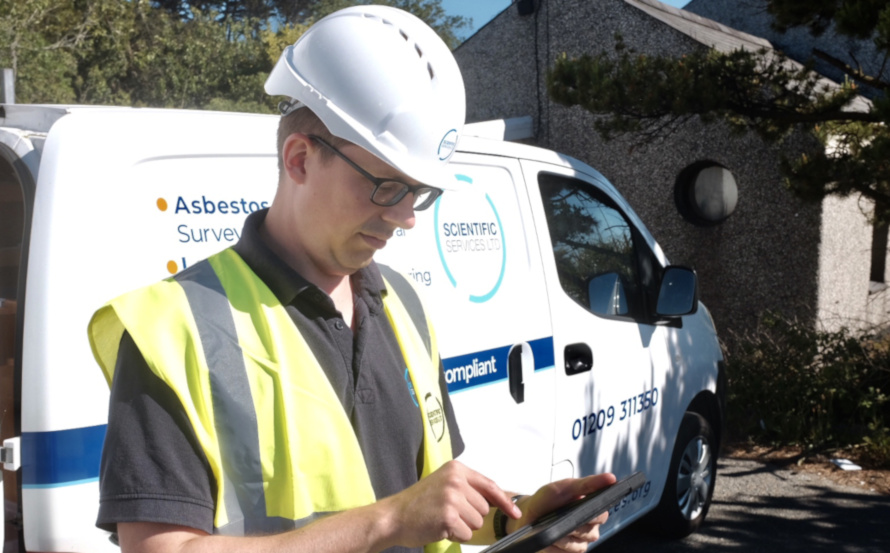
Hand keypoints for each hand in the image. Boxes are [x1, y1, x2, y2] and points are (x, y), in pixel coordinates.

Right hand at [382, 460, 519, 547]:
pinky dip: (455, 535)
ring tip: (441, 519)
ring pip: (477, 522)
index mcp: (456, 469)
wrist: (393, 516)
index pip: (489, 485)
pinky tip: (438, 527)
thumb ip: (468, 488)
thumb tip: (498, 500)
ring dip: (462, 526)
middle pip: (484, 508)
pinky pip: (466, 534)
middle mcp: (456, 480)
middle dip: (470, 516)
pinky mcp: (449, 516)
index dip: (504, 501)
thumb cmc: (418, 504)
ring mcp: (452, 498)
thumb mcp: (444, 485)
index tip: (515, 513)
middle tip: (447, 513)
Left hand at [507, 473, 616, 552]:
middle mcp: (590, 529)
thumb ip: (588, 483)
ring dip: (561, 536)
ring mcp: (580, 543)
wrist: (527, 514)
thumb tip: (611, 478)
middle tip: (559, 516)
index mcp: (593, 510)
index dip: (591, 513)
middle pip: (589, 533)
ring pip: (576, 545)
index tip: (579, 508)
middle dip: (572, 524)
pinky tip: (547, 538)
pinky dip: (553, 546)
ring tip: (550, 526)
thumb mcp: (566, 486)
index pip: (601, 515)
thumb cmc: (548, 499)